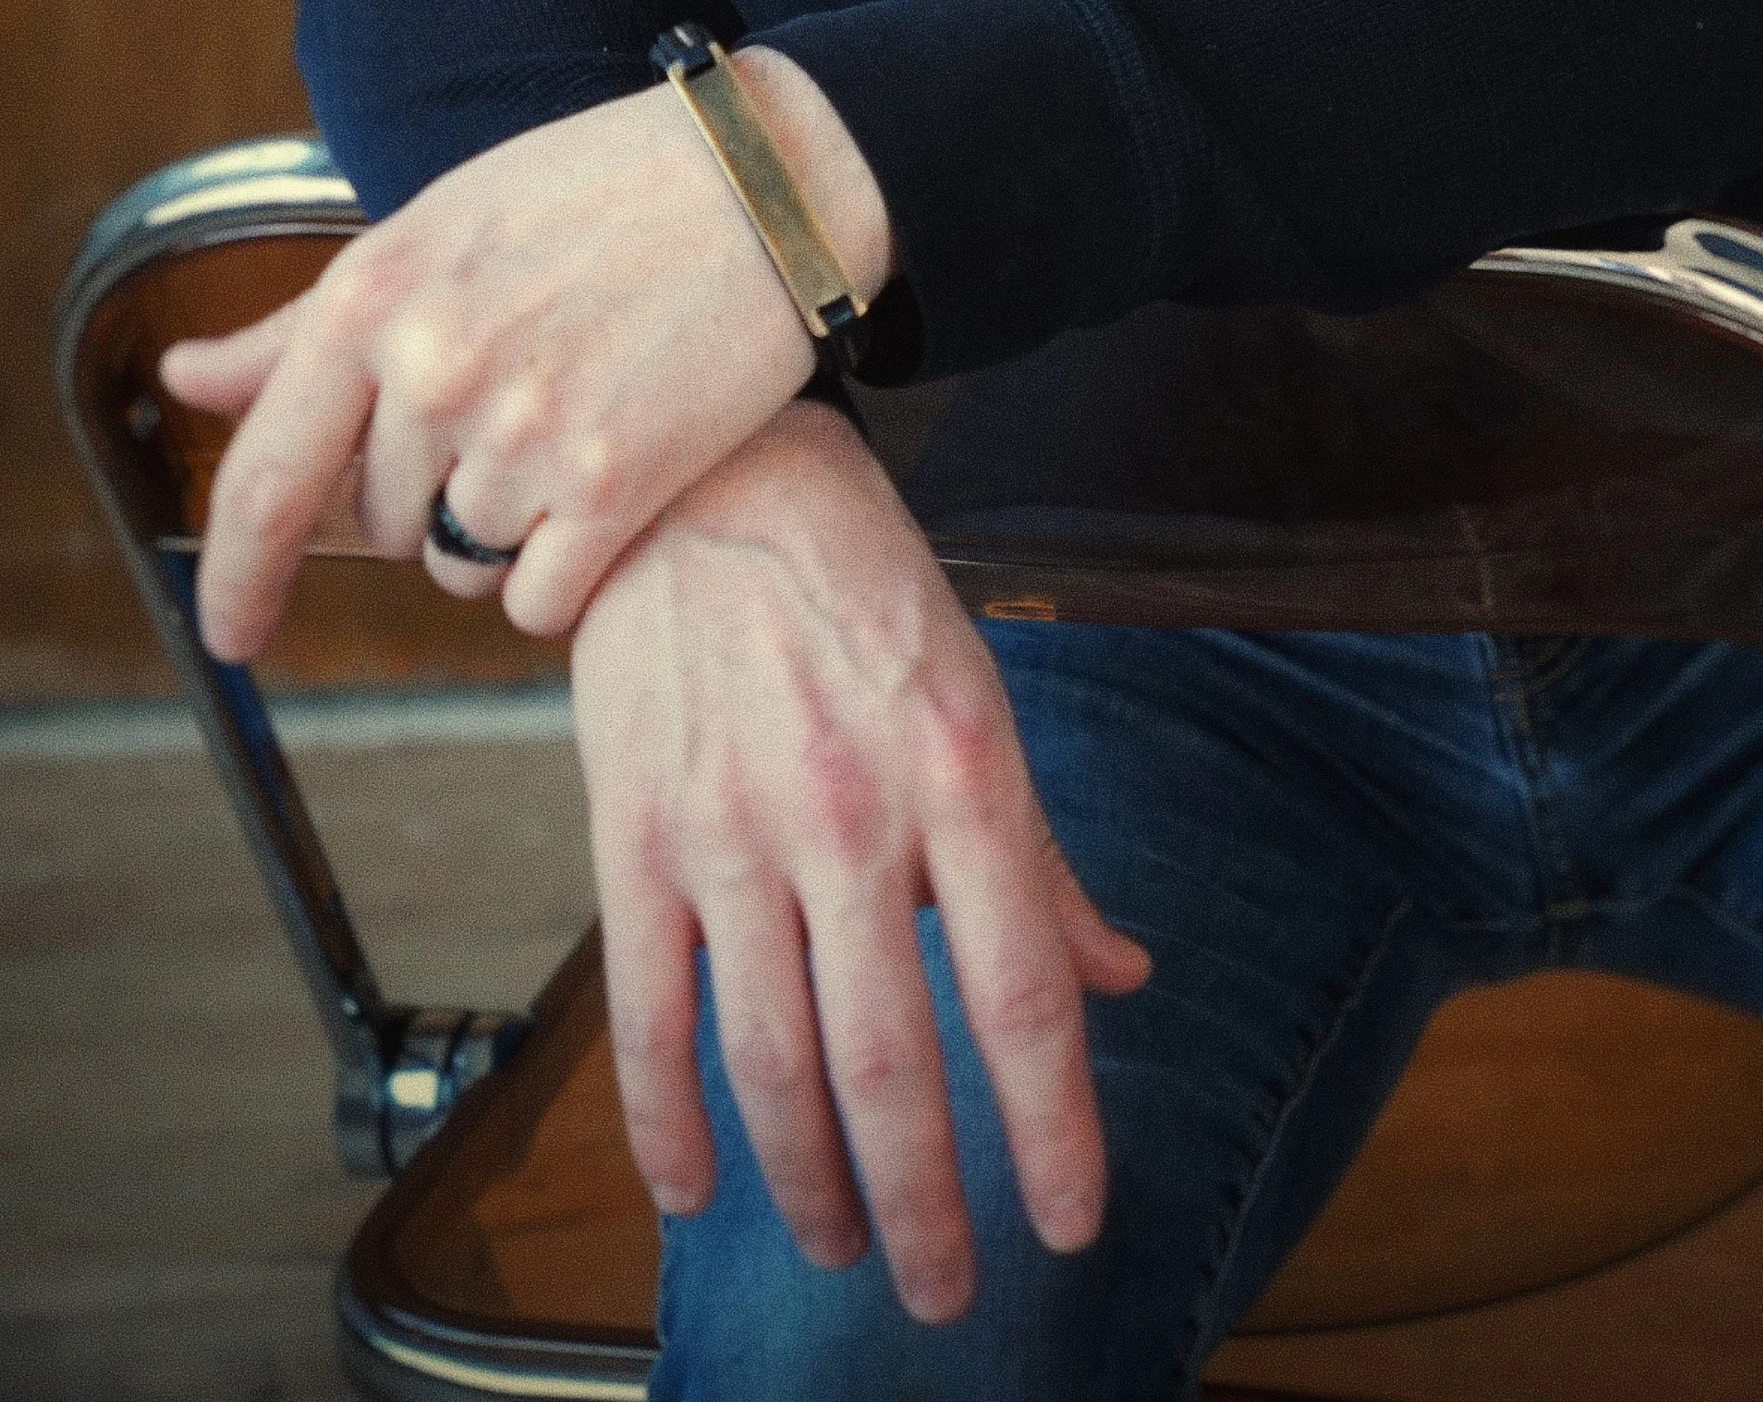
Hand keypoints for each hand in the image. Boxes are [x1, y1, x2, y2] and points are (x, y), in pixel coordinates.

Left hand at [160, 48, 889, 658]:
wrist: (766, 180)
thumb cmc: (596, 190)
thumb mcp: (431, 229)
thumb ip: (301, 325)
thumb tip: (187, 380)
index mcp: (371, 297)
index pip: (266, 480)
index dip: (237, 577)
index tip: (232, 636)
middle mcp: (433, 369)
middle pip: (387, 524)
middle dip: (437, 490)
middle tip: (523, 401)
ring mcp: (523, 430)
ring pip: (465, 564)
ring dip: (507, 526)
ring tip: (579, 420)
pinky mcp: (615, 483)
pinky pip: (539, 600)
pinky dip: (566, 570)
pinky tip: (612, 483)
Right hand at [574, 400, 1151, 1317]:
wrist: (704, 473)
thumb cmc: (857, 579)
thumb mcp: (979, 690)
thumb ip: (1041, 853)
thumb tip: (1122, 972)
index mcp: (959, 774)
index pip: (1021, 990)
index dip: (1052, 1123)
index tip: (1073, 1222)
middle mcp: (850, 816)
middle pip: (891, 1062)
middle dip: (924, 1205)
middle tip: (944, 1294)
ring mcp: (732, 832)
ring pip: (772, 1062)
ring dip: (808, 1184)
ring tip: (841, 1247)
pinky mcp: (635, 834)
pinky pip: (650, 1012)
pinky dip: (668, 1121)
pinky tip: (696, 1190)